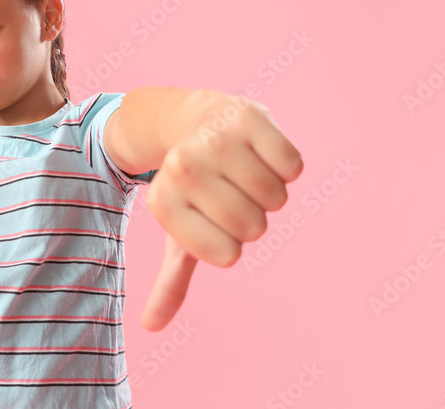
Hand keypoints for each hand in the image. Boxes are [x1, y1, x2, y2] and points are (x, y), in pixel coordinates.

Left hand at [140, 90, 302, 330]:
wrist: (192, 119)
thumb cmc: (193, 190)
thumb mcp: (179, 233)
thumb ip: (170, 282)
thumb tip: (151, 327)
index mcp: (164, 203)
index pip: (228, 256)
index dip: (232, 244)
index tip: (212, 218)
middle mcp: (183, 169)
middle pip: (253, 227)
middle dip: (252, 218)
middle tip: (230, 192)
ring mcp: (214, 140)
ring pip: (276, 199)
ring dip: (270, 192)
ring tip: (243, 172)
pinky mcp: (248, 116)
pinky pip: (292, 166)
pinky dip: (286, 166)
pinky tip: (260, 151)